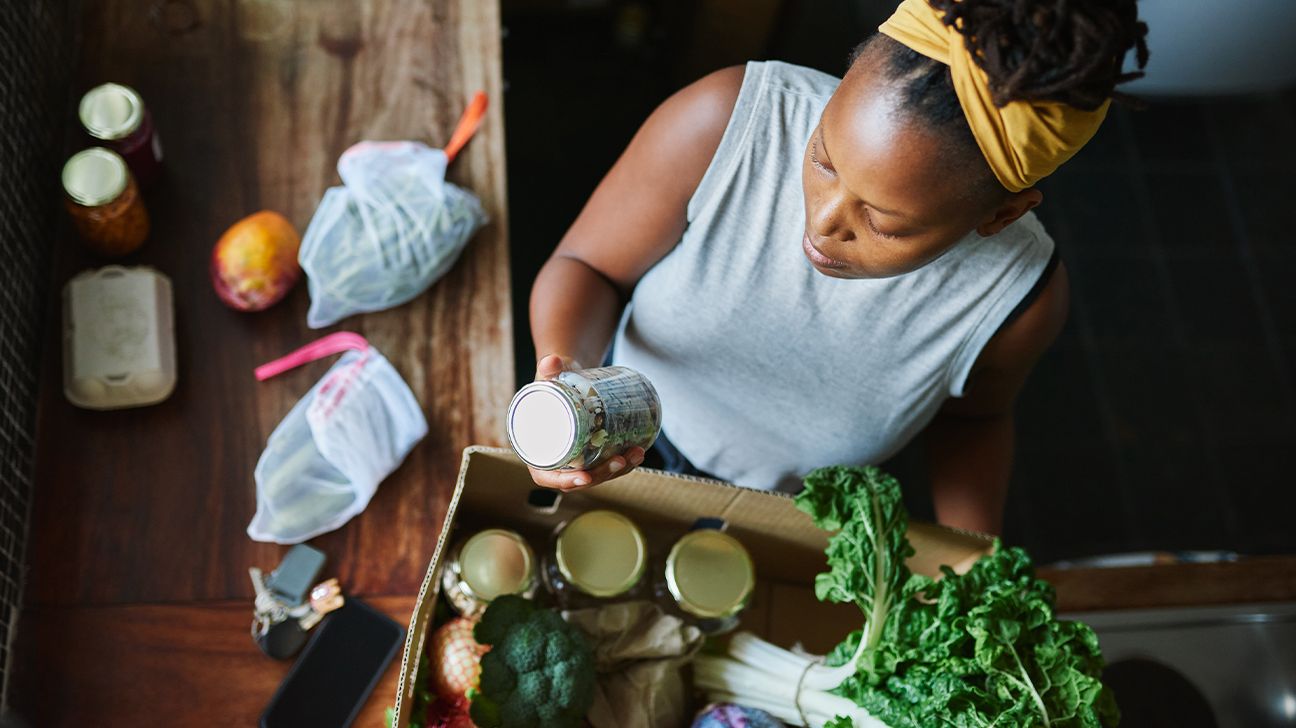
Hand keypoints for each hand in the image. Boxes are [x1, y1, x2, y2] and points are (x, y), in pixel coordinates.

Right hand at [526, 354, 645, 490]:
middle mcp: (556, 456)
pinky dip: (622, 463)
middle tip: (620, 459)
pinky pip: (605, 463)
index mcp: (537, 446)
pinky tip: (638, 454)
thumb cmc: (554, 376)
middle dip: (603, 474)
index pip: (546, 475)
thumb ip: (549, 367)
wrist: (569, 373)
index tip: (585, 477)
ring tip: (636, 453)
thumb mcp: (551, 372)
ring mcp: (576, 455)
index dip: (564, 481)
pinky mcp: (591, 450)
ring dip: (619, 470)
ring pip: (597, 473)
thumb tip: (552, 361)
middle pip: (578, 477)